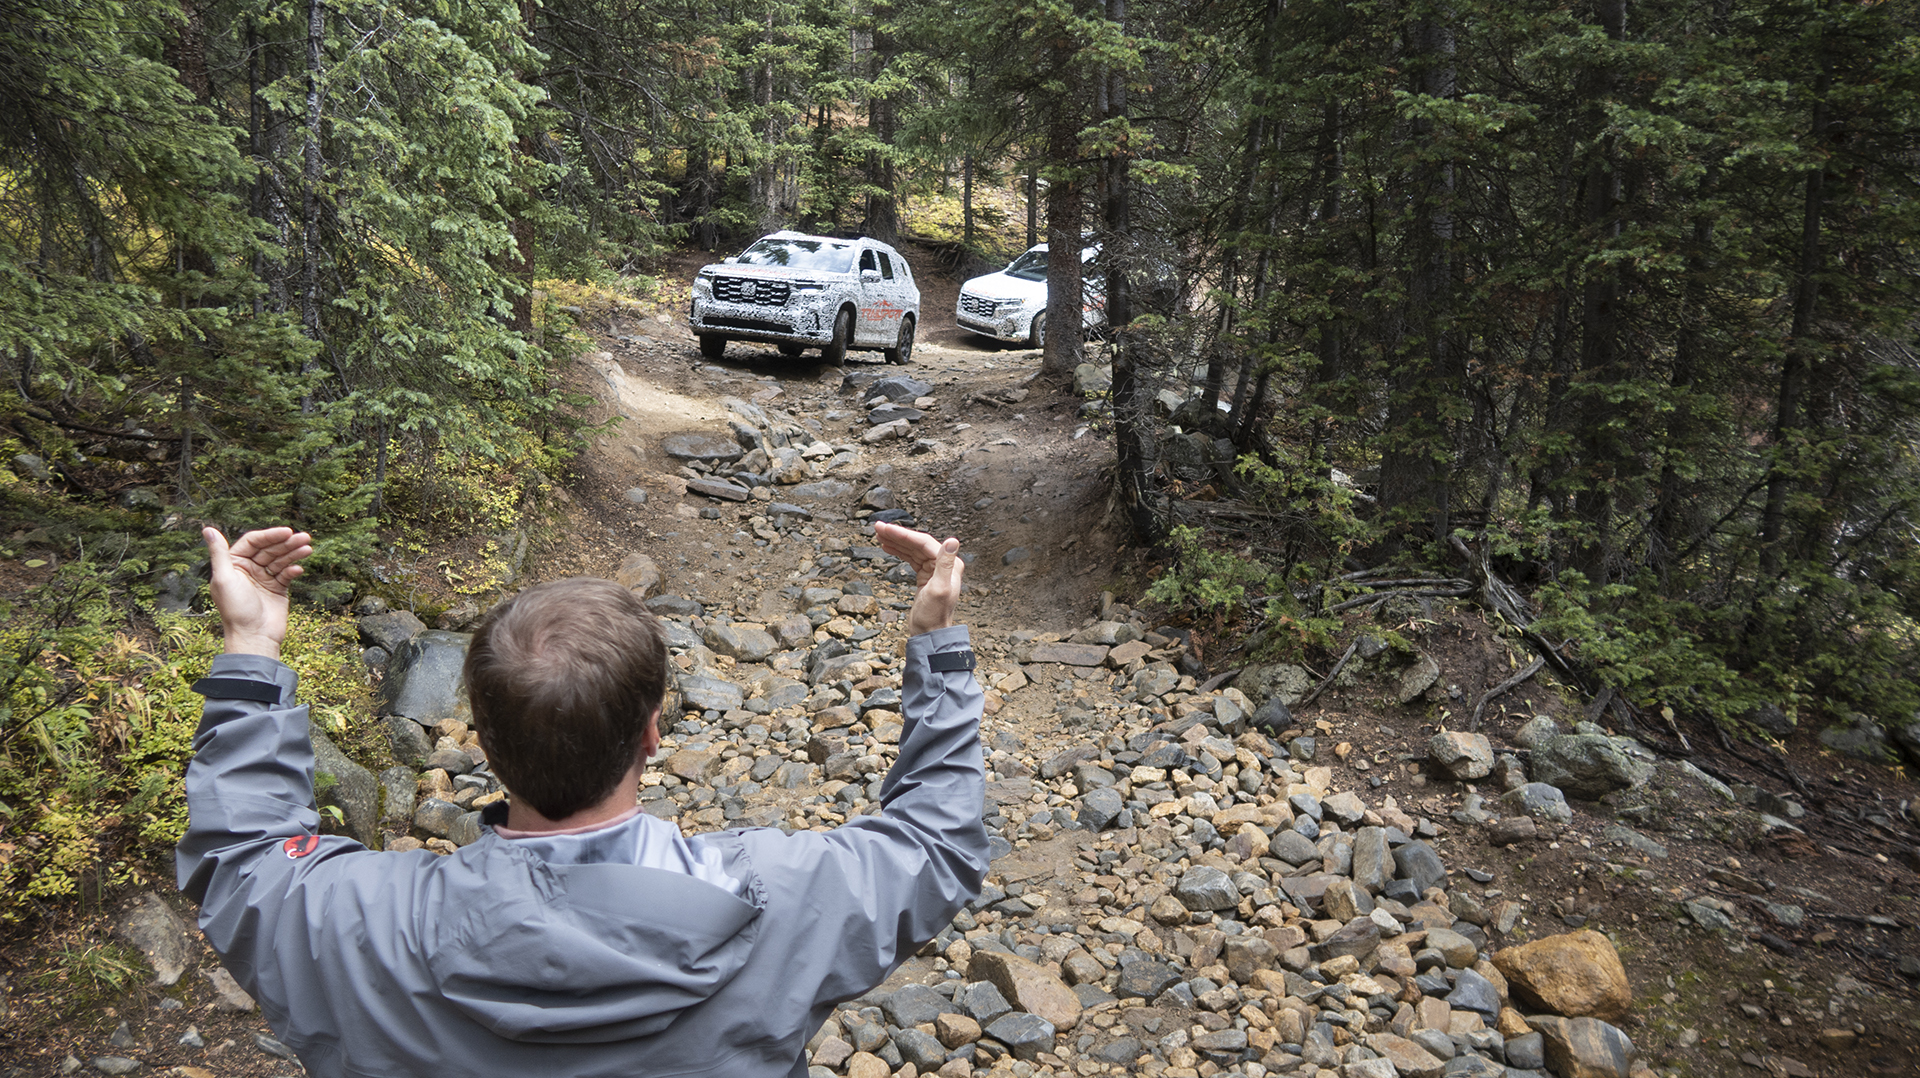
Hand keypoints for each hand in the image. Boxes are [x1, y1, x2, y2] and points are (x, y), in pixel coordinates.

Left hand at [202, 526, 312, 657]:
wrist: (254, 637)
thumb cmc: (236, 610)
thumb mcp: (224, 578)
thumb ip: (218, 553)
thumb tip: (207, 529)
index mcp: (234, 564)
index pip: (253, 542)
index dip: (270, 535)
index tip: (286, 532)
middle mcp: (249, 569)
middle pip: (270, 549)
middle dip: (287, 543)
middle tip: (304, 537)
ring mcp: (264, 579)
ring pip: (281, 560)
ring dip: (294, 553)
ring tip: (308, 548)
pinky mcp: (277, 589)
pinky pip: (287, 574)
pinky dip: (293, 570)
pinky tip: (299, 569)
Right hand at [874, 521, 963, 635]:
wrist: (929, 634)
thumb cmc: (934, 616)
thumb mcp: (939, 589)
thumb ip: (945, 563)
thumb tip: (952, 540)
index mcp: (950, 564)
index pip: (924, 542)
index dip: (904, 534)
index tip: (887, 529)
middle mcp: (944, 564)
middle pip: (917, 543)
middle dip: (897, 535)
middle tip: (878, 528)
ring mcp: (934, 569)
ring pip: (913, 549)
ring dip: (896, 541)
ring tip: (879, 534)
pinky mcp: (925, 576)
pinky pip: (911, 558)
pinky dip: (899, 551)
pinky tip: (888, 547)